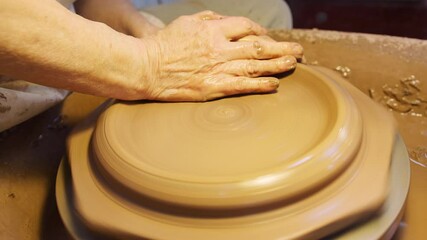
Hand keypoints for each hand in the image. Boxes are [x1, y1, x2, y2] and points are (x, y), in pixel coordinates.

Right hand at [136, 11, 302, 100]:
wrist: (146, 68)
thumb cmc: (163, 45)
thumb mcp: (186, 22)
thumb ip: (208, 19)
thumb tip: (226, 21)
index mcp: (213, 30)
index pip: (246, 27)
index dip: (261, 31)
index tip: (268, 37)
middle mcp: (220, 49)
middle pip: (258, 47)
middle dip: (282, 48)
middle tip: (299, 51)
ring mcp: (218, 69)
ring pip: (255, 66)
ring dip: (278, 65)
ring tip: (294, 64)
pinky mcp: (213, 88)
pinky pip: (242, 86)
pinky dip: (260, 85)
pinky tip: (275, 85)